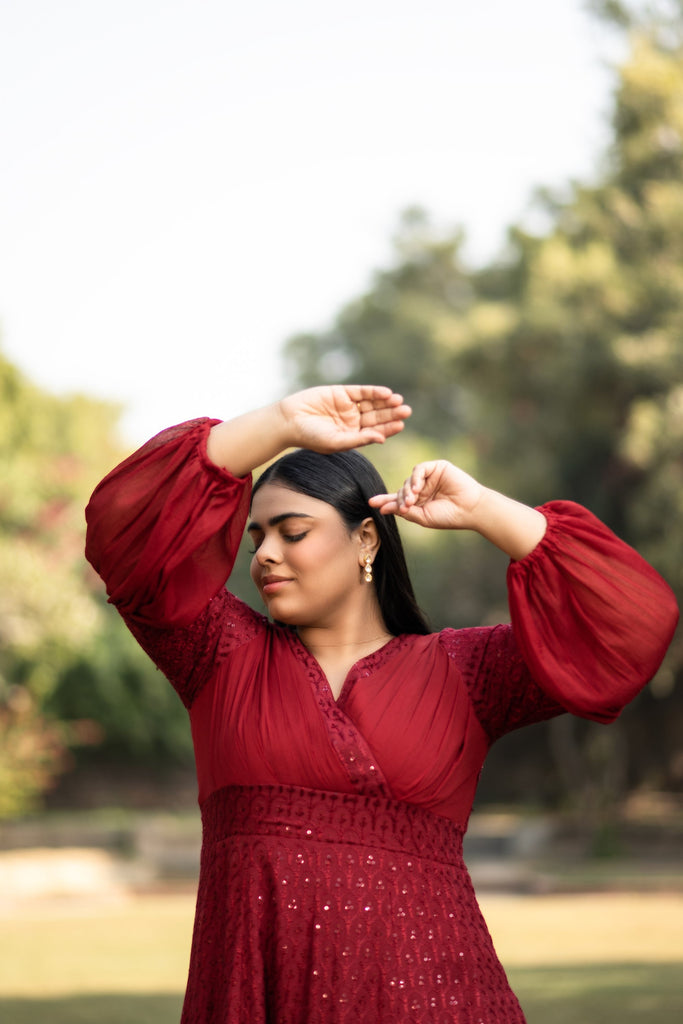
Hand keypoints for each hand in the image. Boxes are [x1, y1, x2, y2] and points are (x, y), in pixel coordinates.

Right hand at [278, 385, 410, 451]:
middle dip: (391, 413)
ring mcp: (347, 406)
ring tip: (398, 401)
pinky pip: (361, 392)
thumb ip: (358, 440)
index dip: (388, 428)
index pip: (375, 431)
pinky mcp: (341, 392)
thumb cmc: (310, 436)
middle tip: (406, 411)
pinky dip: (374, 392)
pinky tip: (386, 393)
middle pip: (377, 416)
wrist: (289, 420)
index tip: (401, 425)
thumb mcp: (336, 441)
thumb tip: (381, 439)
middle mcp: (352, 420)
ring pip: (372, 403)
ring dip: (385, 402)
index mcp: (352, 435)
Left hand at [369, 460, 484, 530]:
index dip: (385, 501)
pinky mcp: (437, 467)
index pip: (398, 500)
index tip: (371, 503)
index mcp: (418, 502)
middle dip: (399, 498)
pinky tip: (417, 488)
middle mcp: (422, 488)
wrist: (470, 510)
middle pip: (401, 489)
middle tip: (404, 506)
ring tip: (411, 501)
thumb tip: (384, 508)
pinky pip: (419, 469)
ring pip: (409, 479)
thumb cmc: (448, 516)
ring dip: (407, 490)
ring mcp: (429, 477)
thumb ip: (405, 512)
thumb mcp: (423, 517)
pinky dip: (415, 478)